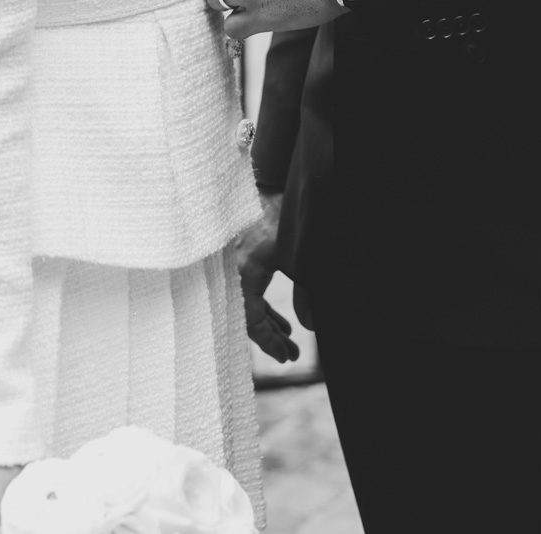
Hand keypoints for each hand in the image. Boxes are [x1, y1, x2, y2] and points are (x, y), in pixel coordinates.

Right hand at [236, 193, 298, 363]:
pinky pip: (246, 290)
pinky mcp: (235, 258)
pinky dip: (262, 305)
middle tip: (291, 353)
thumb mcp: (298, 256)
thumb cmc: (278, 216)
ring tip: (289, 338)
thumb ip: (305, 292)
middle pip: (247, 316)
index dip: (270, 343)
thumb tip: (310, 324)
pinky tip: (281, 317)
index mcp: (241, 274)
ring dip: (269, 322)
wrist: (260, 183)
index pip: (252, 322)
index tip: (287, 357)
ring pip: (246, 304)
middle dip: (271, 337)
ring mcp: (230, 265)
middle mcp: (229, 273)